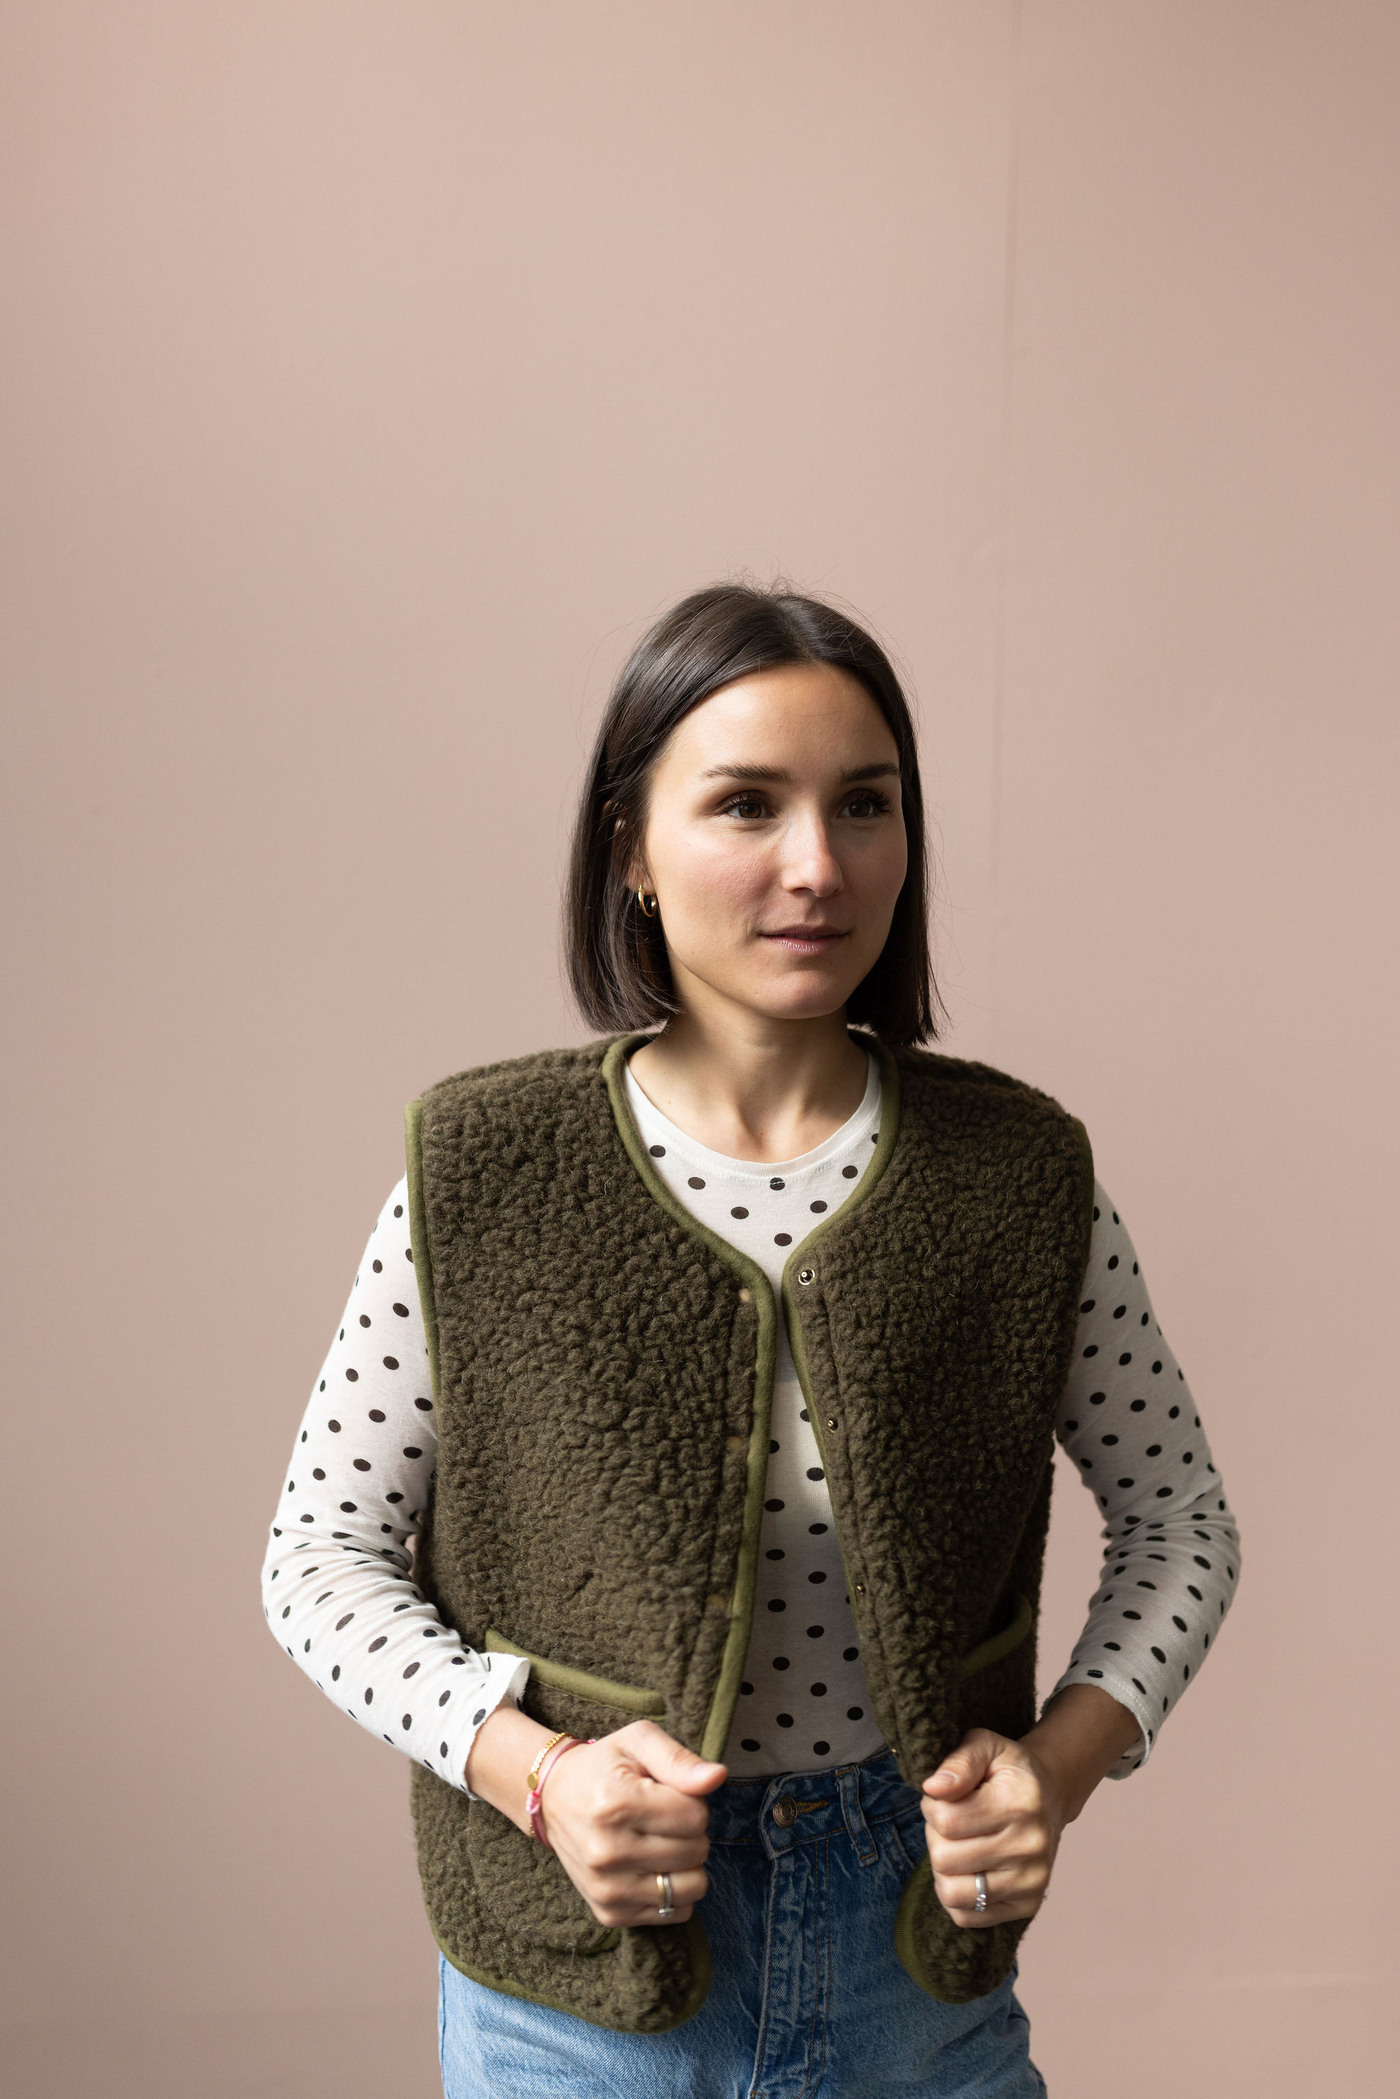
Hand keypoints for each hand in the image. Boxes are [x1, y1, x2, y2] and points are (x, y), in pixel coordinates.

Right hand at [533, 1720, 726, 1927]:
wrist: (553, 1798)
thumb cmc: (603, 1766)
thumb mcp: (638, 1742)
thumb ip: (679, 1759)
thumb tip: (718, 1776)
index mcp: (617, 1804)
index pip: (696, 1817)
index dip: (693, 1801)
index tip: (667, 1794)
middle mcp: (608, 1852)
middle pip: (696, 1851)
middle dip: (690, 1831)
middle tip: (661, 1818)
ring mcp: (606, 1888)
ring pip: (692, 1888)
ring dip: (686, 1864)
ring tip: (660, 1843)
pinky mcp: (609, 1913)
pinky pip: (674, 1913)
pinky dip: (673, 1891)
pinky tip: (650, 1867)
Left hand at [920, 1728, 1067, 1929]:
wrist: (1050, 1796)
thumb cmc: (1008, 1771)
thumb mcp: (985, 1746)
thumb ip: (959, 1762)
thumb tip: (933, 1789)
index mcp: (1020, 1803)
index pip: (946, 1821)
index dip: (931, 1806)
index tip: (942, 1797)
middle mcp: (1031, 1846)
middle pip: (945, 1858)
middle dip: (935, 1836)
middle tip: (949, 1822)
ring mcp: (1032, 1881)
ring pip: (952, 1893)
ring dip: (942, 1868)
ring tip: (955, 1845)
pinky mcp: (1027, 1905)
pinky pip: (967, 1916)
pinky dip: (956, 1895)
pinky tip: (967, 1869)